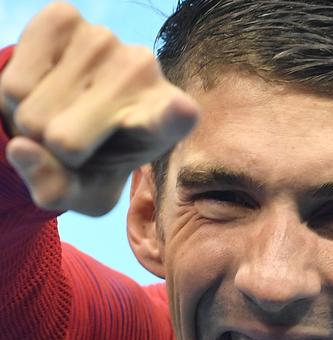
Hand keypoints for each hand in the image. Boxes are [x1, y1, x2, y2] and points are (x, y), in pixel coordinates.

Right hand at [0, 2, 198, 215]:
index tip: (180, 111)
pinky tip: (44, 88)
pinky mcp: (64, 17)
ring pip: (35, 111)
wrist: (69, 112)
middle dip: (51, 152)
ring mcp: (106, 40)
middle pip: (66, 141)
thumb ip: (58, 189)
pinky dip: (14, 95)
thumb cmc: (91, 160)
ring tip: (59, 114)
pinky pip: (14, 81)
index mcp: (166, 121)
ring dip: (31, 122)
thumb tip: (22, 149)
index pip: (174, 117)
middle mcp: (144, 72)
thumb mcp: (83, 193)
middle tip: (70, 142)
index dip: (174, 114)